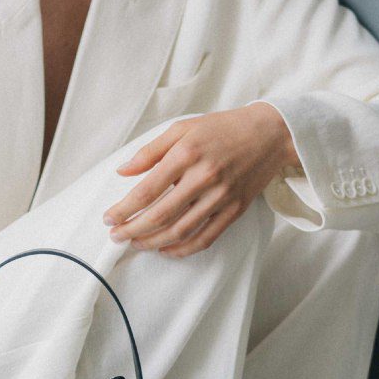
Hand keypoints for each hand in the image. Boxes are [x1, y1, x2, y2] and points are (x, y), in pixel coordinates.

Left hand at [102, 102, 298, 256]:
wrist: (269, 134)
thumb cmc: (222, 129)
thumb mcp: (183, 128)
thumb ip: (151, 151)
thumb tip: (122, 171)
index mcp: (187, 154)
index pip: (147, 190)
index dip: (124, 209)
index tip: (108, 219)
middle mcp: (204, 177)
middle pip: (160, 215)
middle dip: (133, 230)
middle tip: (116, 237)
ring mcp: (222, 197)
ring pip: (181, 231)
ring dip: (153, 242)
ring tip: (136, 243)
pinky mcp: (235, 210)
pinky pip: (206, 238)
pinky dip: (183, 249)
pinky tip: (166, 249)